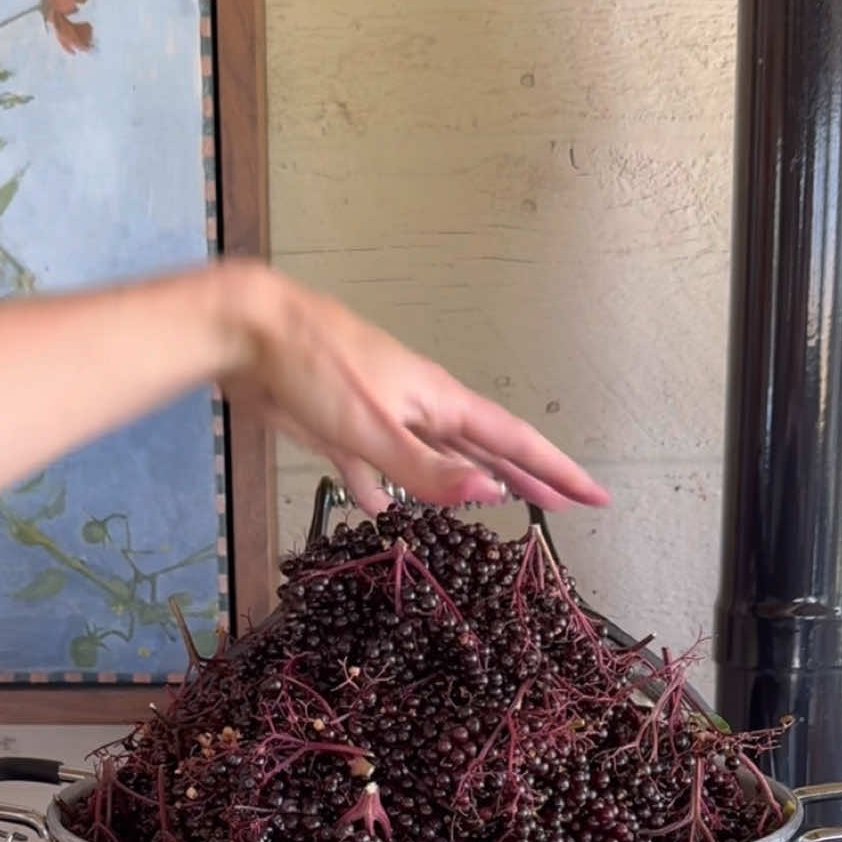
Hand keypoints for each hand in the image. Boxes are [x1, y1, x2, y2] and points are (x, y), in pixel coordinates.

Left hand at [219, 263, 608, 516]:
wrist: (248, 334)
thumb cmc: (313, 371)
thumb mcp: (375, 431)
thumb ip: (430, 470)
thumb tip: (492, 496)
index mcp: (438, 402)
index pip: (513, 443)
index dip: (555, 472)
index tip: (593, 495)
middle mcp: (419, 406)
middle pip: (485, 450)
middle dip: (527, 478)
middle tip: (567, 502)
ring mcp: (382, 414)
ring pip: (435, 455)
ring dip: (465, 481)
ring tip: (496, 503)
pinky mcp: (342, 426)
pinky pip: (372, 464)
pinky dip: (380, 488)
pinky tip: (378, 507)